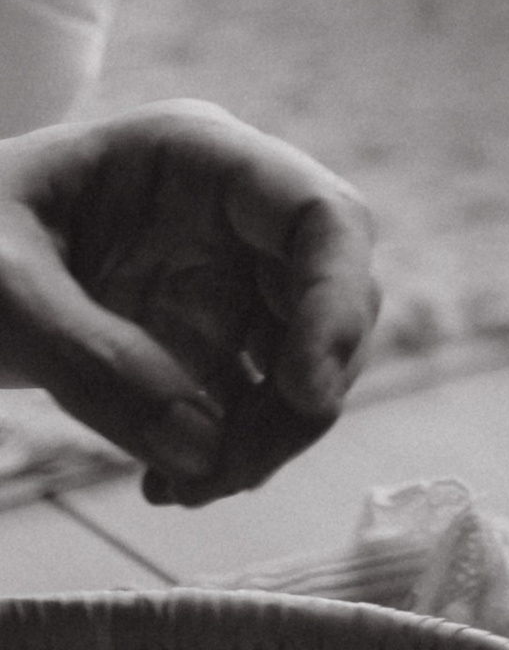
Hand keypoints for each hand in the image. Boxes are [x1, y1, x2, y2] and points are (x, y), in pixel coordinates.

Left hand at [0, 103, 378, 502]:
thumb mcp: (1, 295)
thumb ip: (96, 364)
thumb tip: (204, 450)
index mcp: (194, 158)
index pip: (318, 215)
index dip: (334, 301)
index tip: (306, 395)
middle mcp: (229, 213)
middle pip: (331, 294)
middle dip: (304, 391)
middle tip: (232, 470)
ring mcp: (222, 275)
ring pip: (306, 357)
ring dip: (269, 436)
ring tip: (183, 491)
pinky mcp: (201, 338)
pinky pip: (255, 399)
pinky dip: (230, 452)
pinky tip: (168, 488)